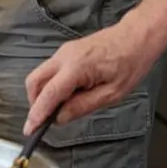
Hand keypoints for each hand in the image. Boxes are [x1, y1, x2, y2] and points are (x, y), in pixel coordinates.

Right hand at [23, 10, 156, 133]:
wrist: (136, 36)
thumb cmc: (130, 64)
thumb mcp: (112, 94)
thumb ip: (83, 106)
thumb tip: (60, 118)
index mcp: (76, 67)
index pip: (49, 93)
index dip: (37, 113)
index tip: (29, 131)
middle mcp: (64, 56)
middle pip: (34, 80)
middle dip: (34, 103)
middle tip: (44, 122)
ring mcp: (63, 51)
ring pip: (40, 74)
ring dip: (42, 94)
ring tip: (59, 110)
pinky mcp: (67, 50)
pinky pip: (50, 70)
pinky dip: (50, 85)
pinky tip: (66, 95)